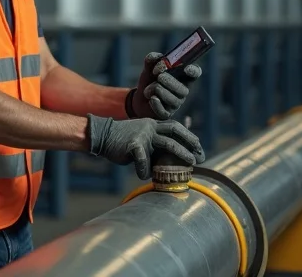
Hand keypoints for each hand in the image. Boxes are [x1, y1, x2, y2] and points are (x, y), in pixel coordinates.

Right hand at [87, 114, 205, 179]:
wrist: (101, 136)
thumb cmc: (122, 141)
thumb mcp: (142, 138)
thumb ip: (154, 145)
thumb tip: (168, 158)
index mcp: (153, 124)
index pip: (175, 127)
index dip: (189, 136)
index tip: (199, 146)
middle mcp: (150, 127)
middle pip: (175, 132)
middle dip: (190, 142)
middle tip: (201, 154)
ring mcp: (142, 135)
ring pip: (166, 143)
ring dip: (181, 153)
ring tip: (191, 164)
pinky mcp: (133, 144)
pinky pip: (143, 160)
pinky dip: (145, 170)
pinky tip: (144, 176)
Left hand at [131, 52, 201, 119]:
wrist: (139, 98)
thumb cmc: (150, 80)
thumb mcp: (149, 68)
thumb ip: (152, 60)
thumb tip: (155, 57)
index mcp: (182, 77)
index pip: (195, 73)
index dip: (194, 71)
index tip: (187, 69)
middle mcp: (182, 91)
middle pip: (184, 90)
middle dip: (171, 83)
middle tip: (159, 77)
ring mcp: (175, 104)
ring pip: (174, 101)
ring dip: (160, 92)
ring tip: (148, 89)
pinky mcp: (166, 114)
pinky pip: (164, 111)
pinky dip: (157, 104)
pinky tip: (151, 99)